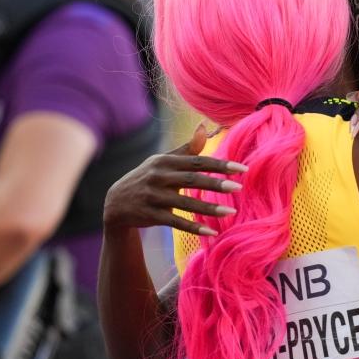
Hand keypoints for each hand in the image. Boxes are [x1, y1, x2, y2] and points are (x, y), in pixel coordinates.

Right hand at [103, 123, 247, 235]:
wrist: (116, 203)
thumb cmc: (149, 178)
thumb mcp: (165, 161)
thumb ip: (188, 148)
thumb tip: (204, 126)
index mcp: (165, 161)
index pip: (197, 161)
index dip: (220, 165)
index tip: (242, 169)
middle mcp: (158, 177)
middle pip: (192, 180)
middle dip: (215, 184)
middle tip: (238, 187)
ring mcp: (152, 196)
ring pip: (184, 204)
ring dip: (208, 209)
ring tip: (230, 212)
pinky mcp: (149, 215)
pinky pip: (175, 222)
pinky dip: (193, 228)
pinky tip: (211, 232)